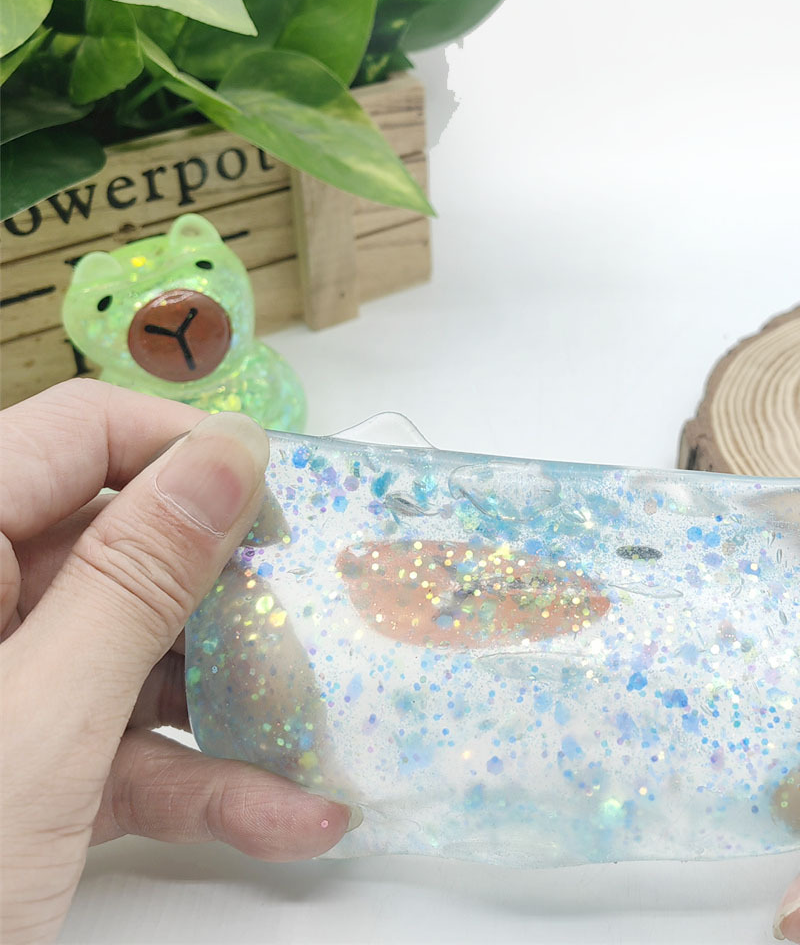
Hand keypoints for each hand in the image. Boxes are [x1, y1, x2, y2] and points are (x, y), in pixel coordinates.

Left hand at [0, 380, 353, 943]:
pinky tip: (284, 815)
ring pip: (135, 651)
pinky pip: (122, 742)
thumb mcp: (37, 729)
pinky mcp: (25, 768)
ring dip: (231, 701)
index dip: (185, 452)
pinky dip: (200, 778)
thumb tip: (228, 453)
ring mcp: (3, 689)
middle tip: (319, 621)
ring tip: (318, 731)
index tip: (278, 504)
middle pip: (124, 548)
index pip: (79, 433)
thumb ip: (135, 581)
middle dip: (229, 594)